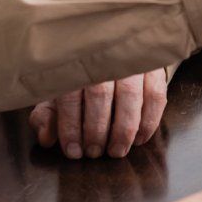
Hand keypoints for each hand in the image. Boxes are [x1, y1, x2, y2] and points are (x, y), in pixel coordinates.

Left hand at [30, 68, 168, 159]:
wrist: (116, 48)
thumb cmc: (82, 78)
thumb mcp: (60, 92)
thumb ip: (47, 115)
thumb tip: (46, 139)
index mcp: (75, 63)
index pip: (70, 96)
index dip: (71, 127)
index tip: (72, 150)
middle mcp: (104, 58)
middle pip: (100, 95)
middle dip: (96, 131)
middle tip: (94, 153)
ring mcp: (132, 61)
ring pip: (130, 96)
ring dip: (123, 130)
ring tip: (116, 151)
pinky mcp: (154, 68)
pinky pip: (155, 97)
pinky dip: (149, 121)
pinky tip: (139, 139)